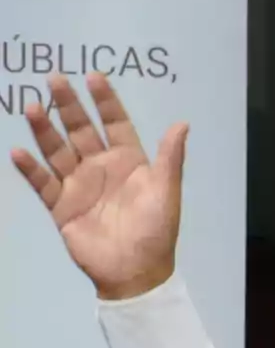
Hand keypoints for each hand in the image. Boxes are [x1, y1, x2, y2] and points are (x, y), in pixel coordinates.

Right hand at [10, 72, 188, 299]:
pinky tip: (18, 152)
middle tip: (54, 78)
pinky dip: (30, 169)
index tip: (94, 76)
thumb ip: (170, 158)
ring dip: (44, 130)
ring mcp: (79, 185)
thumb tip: (183, 123)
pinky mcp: (61, 206)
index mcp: (129, 162)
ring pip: (57, 151)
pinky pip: (42, 183)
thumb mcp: (166, 192)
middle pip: (81, 130)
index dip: (106, 101)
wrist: (135, 271)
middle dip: (68, 105)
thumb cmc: (156, 230)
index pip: (115, 123)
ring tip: (32, 107)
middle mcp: (101, 167)